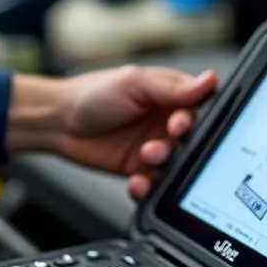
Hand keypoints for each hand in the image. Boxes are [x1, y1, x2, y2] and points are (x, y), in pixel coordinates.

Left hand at [59, 66, 215, 199]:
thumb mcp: (133, 82)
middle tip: (163, 142)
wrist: (58, 122)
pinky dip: (148, 186)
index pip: (199, 108)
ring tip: (146, 156)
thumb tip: (209, 80)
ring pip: (174, 164)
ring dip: (163, 164)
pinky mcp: (139, 169)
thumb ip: (171, 87)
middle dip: (180, 145)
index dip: (195, 119)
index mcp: (169, 96)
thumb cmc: (92, 94)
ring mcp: (153, 146)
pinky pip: (154, 182)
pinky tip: (137, 181)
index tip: (180, 124)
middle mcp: (164, 122)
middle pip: (192, 140)